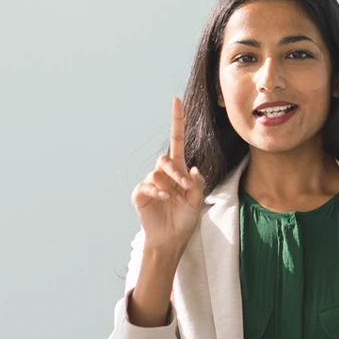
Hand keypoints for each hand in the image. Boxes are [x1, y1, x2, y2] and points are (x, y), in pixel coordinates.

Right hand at [132, 97, 207, 255]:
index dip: (176, 120)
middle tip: (186, 188)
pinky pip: (148, 186)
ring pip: (158, 174)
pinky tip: (165, 200)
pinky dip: (157, 192)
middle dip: (176, 173)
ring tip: (176, 202)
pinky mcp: (140, 194)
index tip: (176, 100)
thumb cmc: (185, 219)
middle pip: (165, 159)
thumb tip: (193, 170)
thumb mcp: (197, 201)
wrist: (171, 238)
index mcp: (178, 170)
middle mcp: (163, 173)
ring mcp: (150, 183)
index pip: (176, 139)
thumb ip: (197, 185)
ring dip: (170, 187)